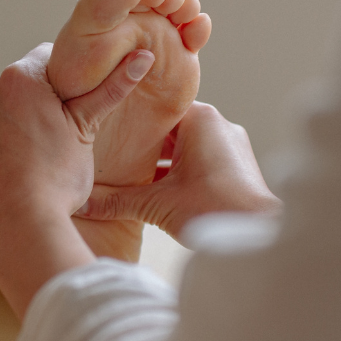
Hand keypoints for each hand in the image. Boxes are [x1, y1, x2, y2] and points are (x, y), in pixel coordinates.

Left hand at [0, 43, 152, 314]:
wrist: (18, 227)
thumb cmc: (57, 180)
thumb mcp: (87, 131)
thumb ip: (112, 89)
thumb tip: (144, 57)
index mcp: (19, 78)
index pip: (48, 56)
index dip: (66, 78)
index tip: (74, 102)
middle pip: (20, 84)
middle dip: (37, 101)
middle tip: (58, 134)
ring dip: (12, 121)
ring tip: (34, 154)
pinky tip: (12, 165)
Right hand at [75, 102, 279, 240]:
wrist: (259, 234)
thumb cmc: (213, 209)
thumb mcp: (156, 204)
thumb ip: (116, 201)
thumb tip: (81, 204)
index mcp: (199, 118)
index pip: (155, 107)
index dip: (129, 118)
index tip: (107, 128)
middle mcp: (218, 124)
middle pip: (169, 127)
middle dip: (142, 143)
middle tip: (111, 153)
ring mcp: (230, 144)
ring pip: (185, 145)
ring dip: (161, 161)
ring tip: (130, 174)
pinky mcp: (236, 165)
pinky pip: (201, 159)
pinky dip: (180, 170)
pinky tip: (160, 189)